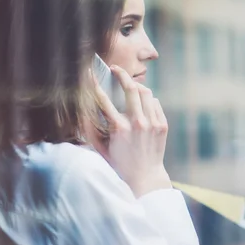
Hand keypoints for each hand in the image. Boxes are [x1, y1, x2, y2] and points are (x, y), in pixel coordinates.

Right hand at [90, 65, 170, 196]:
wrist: (145, 176)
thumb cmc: (120, 163)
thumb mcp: (101, 147)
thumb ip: (91, 129)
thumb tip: (82, 111)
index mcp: (119, 128)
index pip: (104, 99)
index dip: (95, 84)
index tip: (91, 74)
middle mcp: (137, 123)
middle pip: (130, 88)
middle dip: (121, 74)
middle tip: (115, 69)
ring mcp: (152, 123)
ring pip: (145, 92)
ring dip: (136, 87)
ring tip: (130, 86)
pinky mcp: (162, 125)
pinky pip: (155, 102)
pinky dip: (148, 100)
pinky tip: (142, 104)